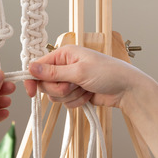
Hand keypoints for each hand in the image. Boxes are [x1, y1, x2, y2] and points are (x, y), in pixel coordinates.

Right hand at [25, 45, 154, 109]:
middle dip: (59, 89)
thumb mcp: (79, 71)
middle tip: (73, 86)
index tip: (31, 93)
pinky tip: (89, 95)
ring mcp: (71, 80)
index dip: (33, 80)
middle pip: (46, 84)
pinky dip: (77, 101)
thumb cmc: (108, 73)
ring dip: (70, 96)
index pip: (39, 66)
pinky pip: (66, 103)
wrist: (127, 89)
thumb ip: (53, 72)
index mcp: (64, 54)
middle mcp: (65, 66)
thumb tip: (30, 68)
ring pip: (56, 95)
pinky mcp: (76, 93)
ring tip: (85, 89)